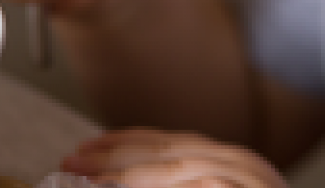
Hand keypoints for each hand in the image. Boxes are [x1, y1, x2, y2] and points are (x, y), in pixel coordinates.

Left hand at [61, 129, 288, 187]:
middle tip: (73, 164)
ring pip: (183, 168)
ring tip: (95, 181)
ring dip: (133, 174)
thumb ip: (182, 185)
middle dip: (115, 157)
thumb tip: (124, 181)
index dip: (121, 143)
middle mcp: (241, 165)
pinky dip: (175, 187)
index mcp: (228, 163)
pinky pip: (208, 185)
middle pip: (168, 151)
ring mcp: (250, 180)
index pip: (167, 142)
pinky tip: (150, 186)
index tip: (83, 148)